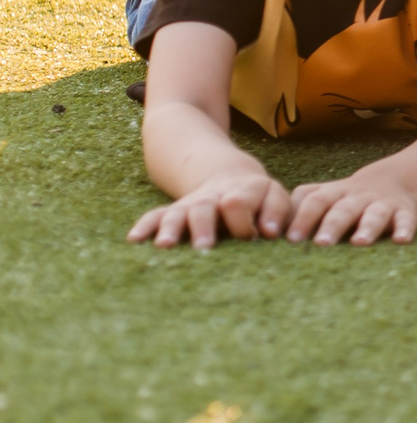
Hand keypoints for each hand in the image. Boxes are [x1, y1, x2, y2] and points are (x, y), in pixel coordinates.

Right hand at [129, 170, 289, 249]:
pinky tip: (134, 241)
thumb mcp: (274, 196)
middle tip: (204, 247)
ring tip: (165, 246)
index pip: (240, 204)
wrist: (229, 175)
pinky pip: (155, 216)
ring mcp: (190, 204)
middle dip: (203, 227)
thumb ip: (277, 211)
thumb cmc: (258, 195)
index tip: (251, 236)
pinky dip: (145, 226)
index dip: (244, 220)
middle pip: (205, 209)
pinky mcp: (173, 210)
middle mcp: (212, 199)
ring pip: (178, 213)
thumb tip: (268, 233)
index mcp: (240, 194)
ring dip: (172, 229)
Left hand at [279, 170, 416, 245]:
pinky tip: (401, 241)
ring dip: (367, 227)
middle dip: (332, 225)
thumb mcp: (323, 195)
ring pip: (375, 213)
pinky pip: (407, 219)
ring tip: (359, 243)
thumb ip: (299, 207)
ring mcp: (382, 203)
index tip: (290, 239)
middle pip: (343, 208)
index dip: (303, 218)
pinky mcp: (405, 211)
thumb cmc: (345, 198)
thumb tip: (267, 230)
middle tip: (321, 244)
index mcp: (334, 193)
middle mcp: (357, 197)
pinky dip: (405, 229)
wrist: (393, 181)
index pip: (315, 201)